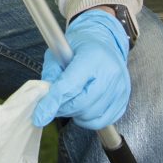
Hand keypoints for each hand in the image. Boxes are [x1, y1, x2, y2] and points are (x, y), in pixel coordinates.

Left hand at [32, 9, 132, 131]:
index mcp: (93, 56)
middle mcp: (110, 72)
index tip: (39, 115)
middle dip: (63, 107)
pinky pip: (102, 120)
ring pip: (91, 114)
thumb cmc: (80, 46)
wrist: (104, 42)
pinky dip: (89, 120)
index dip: (53, 101)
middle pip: (81, 103)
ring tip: (71, 101)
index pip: (70, 85)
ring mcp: (120, 87)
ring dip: (75, 114)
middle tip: (55, 103)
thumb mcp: (59, 52)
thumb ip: (51, 75)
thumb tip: (45, 100)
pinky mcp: (123, 99)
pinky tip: (83, 109)